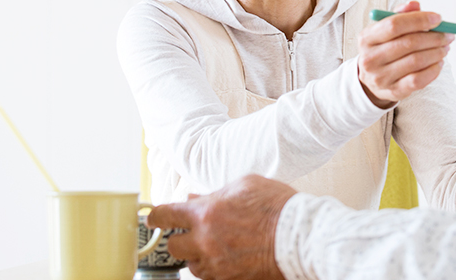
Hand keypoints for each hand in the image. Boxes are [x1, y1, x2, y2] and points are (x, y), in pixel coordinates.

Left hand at [148, 175, 296, 279]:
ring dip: (197, 254)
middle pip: (173, 246)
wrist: (300, 236)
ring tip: (216, 243)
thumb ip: (215, 192)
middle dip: (180, 237)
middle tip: (193, 230)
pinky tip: (227, 256)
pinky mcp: (229, 279)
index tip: (154, 217)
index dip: (156, 216)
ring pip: (190, 264)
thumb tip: (195, 198)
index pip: (165, 215)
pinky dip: (213, 267)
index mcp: (206, 213)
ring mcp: (217, 265)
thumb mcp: (245, 185)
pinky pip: (209, 276)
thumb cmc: (276, 206)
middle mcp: (206, 241)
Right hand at [357, 1, 453, 107]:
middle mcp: (370, 58)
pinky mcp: (393, 91)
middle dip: (434, 37)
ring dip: (437, 52)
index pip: (395, 24)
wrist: (371, 79)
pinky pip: (419, 80)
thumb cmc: (383, 48)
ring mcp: (381, 77)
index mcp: (366, 37)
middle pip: (408, 43)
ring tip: (445, 47)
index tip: (438, 18)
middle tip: (448, 35)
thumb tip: (415, 4)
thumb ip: (401, 14)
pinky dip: (434, 69)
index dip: (419, 20)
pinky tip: (438, 62)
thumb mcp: (385, 29)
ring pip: (416, 61)